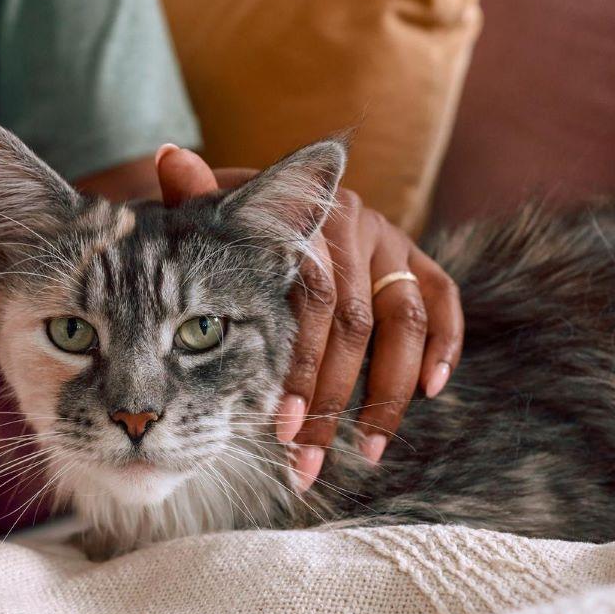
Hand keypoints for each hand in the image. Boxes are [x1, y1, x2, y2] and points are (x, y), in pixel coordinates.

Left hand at [154, 145, 462, 487]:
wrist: (277, 203)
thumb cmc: (232, 227)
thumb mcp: (211, 217)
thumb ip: (196, 202)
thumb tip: (169, 158)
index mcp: (305, 218)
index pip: (310, 299)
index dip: (297, 366)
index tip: (279, 424)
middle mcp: (354, 223)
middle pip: (354, 321)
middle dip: (331, 396)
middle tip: (309, 455)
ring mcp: (390, 241)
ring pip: (402, 319)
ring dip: (389, 391)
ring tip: (367, 451)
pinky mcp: (416, 259)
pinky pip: (442, 299)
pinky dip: (445, 344)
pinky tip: (431, 392)